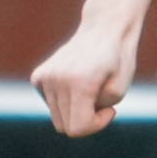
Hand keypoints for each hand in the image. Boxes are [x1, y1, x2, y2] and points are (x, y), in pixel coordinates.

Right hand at [30, 0, 156, 135]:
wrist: (104, 28)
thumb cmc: (118, 60)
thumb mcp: (119, 91)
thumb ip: (97, 111)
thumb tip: (73, 121)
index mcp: (79, 83)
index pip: (78, 128)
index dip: (97, 125)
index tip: (110, 109)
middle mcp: (56, 80)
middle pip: (65, 127)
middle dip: (86, 120)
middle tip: (102, 101)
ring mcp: (43, 77)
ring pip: (57, 118)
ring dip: (76, 110)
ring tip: (89, 89)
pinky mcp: (37, 77)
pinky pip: (51, 105)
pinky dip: (65, 101)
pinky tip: (77, 83)